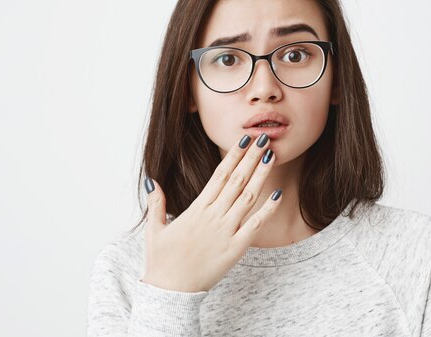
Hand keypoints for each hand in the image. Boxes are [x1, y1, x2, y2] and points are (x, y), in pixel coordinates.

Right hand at [141, 133, 281, 292]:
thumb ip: (156, 203)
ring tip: (271, 157)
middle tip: (264, 138)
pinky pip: (255, 225)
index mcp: (196, 209)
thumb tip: (153, 182)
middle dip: (251, 157)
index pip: (219, 175)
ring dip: (261, 175)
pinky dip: (268, 209)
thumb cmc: (162, 262)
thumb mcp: (155, 229)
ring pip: (248, 197)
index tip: (243, 140)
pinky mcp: (236, 249)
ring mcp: (226, 232)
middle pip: (237, 180)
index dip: (233, 155)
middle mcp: (213, 216)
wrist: (171, 292)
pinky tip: (278, 194)